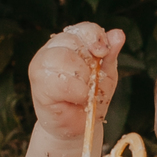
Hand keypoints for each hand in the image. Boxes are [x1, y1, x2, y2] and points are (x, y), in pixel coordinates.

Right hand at [28, 23, 123, 144]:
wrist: (78, 126)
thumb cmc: (90, 98)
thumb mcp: (105, 75)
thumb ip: (110, 55)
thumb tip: (118, 34)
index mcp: (71, 42)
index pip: (84, 29)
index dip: (96, 38)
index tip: (103, 54)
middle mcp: (53, 48)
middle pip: (72, 41)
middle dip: (89, 64)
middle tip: (92, 82)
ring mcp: (41, 63)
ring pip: (62, 57)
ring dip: (81, 78)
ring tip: (84, 92)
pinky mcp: (37, 82)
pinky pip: (59, 80)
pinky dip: (75, 91)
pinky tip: (76, 98)